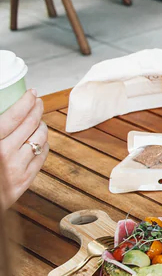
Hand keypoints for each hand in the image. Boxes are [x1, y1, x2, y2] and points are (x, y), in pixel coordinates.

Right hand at [1, 90, 47, 211]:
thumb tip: (5, 112)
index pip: (15, 116)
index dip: (26, 102)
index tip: (32, 93)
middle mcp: (5, 155)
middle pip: (31, 124)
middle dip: (37, 109)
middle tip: (38, 102)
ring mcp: (17, 169)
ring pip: (41, 139)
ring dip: (41, 126)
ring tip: (37, 122)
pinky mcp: (25, 181)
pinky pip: (43, 156)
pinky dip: (43, 145)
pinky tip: (39, 140)